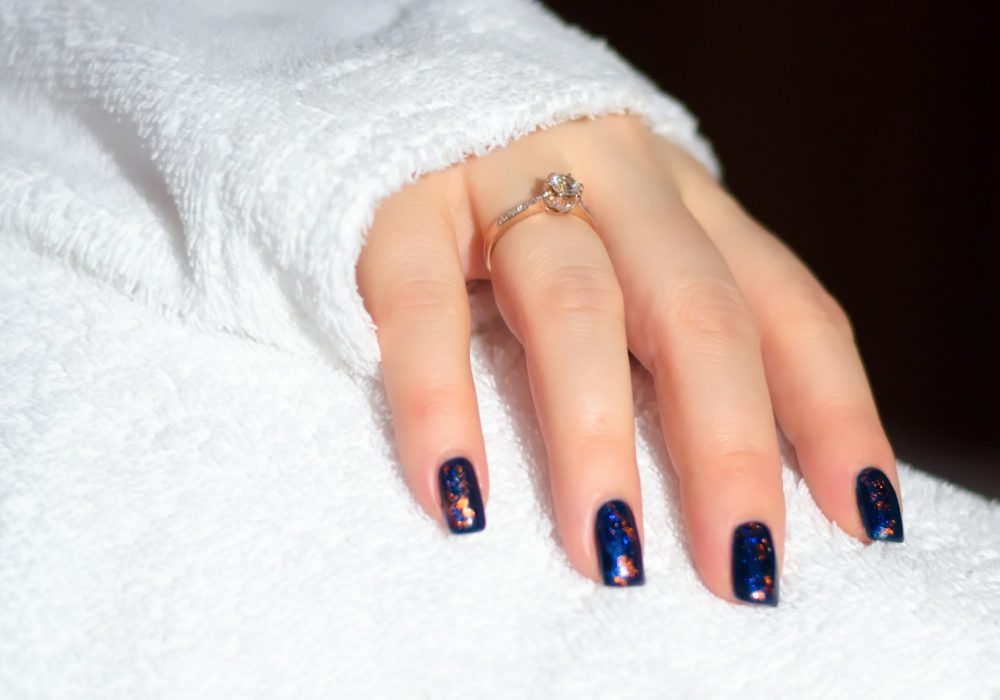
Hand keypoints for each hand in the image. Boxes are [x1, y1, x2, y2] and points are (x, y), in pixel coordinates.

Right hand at [355, 113, 902, 603]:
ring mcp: (508, 182)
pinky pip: (423, 306)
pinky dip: (441, 403)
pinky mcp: (403, 207)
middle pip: (696, 312)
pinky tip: (459, 493)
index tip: (859, 522)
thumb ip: (675, 336)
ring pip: (575, 307)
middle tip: (737, 567)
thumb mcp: (628, 258)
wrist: (408, 110)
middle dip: (727, 447)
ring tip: (610, 553)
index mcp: (687, 202)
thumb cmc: (528, 219)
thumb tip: (745, 481)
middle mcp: (616, 179)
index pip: (786, 305)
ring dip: (598, 437)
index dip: (833, 413)